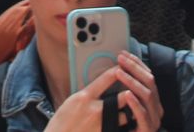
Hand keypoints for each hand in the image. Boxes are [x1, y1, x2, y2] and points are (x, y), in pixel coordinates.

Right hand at [44, 54, 162, 131]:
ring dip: (126, 115)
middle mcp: (95, 109)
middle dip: (128, 94)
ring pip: (124, 116)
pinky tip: (121, 127)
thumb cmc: (61, 122)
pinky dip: (121, 128)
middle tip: (132, 93)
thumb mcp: (71, 102)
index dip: (118, 71)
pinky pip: (119, 129)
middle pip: (122, 97)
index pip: (106, 78)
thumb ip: (87, 95)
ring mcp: (101, 124)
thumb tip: (99, 88)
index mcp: (84, 97)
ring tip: (128, 114)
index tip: (123, 68)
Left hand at [109, 52, 163, 130]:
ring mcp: (153, 119)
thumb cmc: (123, 126)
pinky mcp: (147, 130)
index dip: (136, 63)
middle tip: (119, 59)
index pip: (147, 75)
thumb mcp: (125, 105)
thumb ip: (126, 89)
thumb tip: (117, 68)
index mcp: (152, 99)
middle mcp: (156, 107)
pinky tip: (126, 94)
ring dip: (133, 82)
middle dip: (134, 68)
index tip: (123, 54)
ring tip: (119, 73)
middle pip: (150, 81)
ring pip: (147, 95)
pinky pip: (143, 115)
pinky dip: (135, 103)